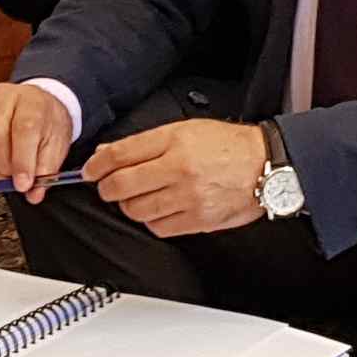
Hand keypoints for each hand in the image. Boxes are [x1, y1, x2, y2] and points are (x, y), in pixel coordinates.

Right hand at [0, 81, 77, 201]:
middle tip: (13, 182)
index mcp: (31, 101)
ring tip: (3, 177)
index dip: (22, 161)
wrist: (36, 105)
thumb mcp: (56, 145)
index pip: (24, 128)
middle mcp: (4, 96)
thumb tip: (34, 194)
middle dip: (3, 166)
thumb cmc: (45, 122)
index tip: (23, 184)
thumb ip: (46, 171)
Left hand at [85, 120, 270, 238]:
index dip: (96, 165)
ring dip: (129, 205)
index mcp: (174, 142)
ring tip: (138, 197)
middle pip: (121, 186)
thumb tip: (109, 153)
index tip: (90, 171)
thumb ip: (146, 142)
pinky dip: (152, 220)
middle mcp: (179, 170)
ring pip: (136, 210)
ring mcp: (188, 198)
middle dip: (107, 188)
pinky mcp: (198, 220)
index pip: (119, 155)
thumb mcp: (185, 129)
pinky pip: (158, 227)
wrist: (266, 165)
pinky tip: (159, 209)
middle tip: (109, 186)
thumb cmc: (228, 146)